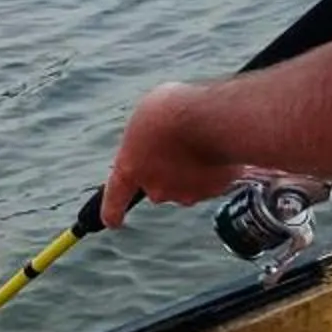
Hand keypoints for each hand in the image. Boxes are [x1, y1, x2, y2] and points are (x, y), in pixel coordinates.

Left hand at [102, 80, 248, 223]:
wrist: (211, 118)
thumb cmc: (172, 110)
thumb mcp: (146, 116)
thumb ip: (147, 137)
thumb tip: (157, 139)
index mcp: (130, 168)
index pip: (115, 197)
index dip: (112, 211)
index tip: (112, 222)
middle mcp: (155, 188)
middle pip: (158, 186)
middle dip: (167, 171)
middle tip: (177, 145)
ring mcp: (184, 193)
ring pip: (187, 184)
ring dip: (192, 169)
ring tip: (200, 140)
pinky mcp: (212, 191)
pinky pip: (212, 181)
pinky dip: (215, 169)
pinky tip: (219, 146)